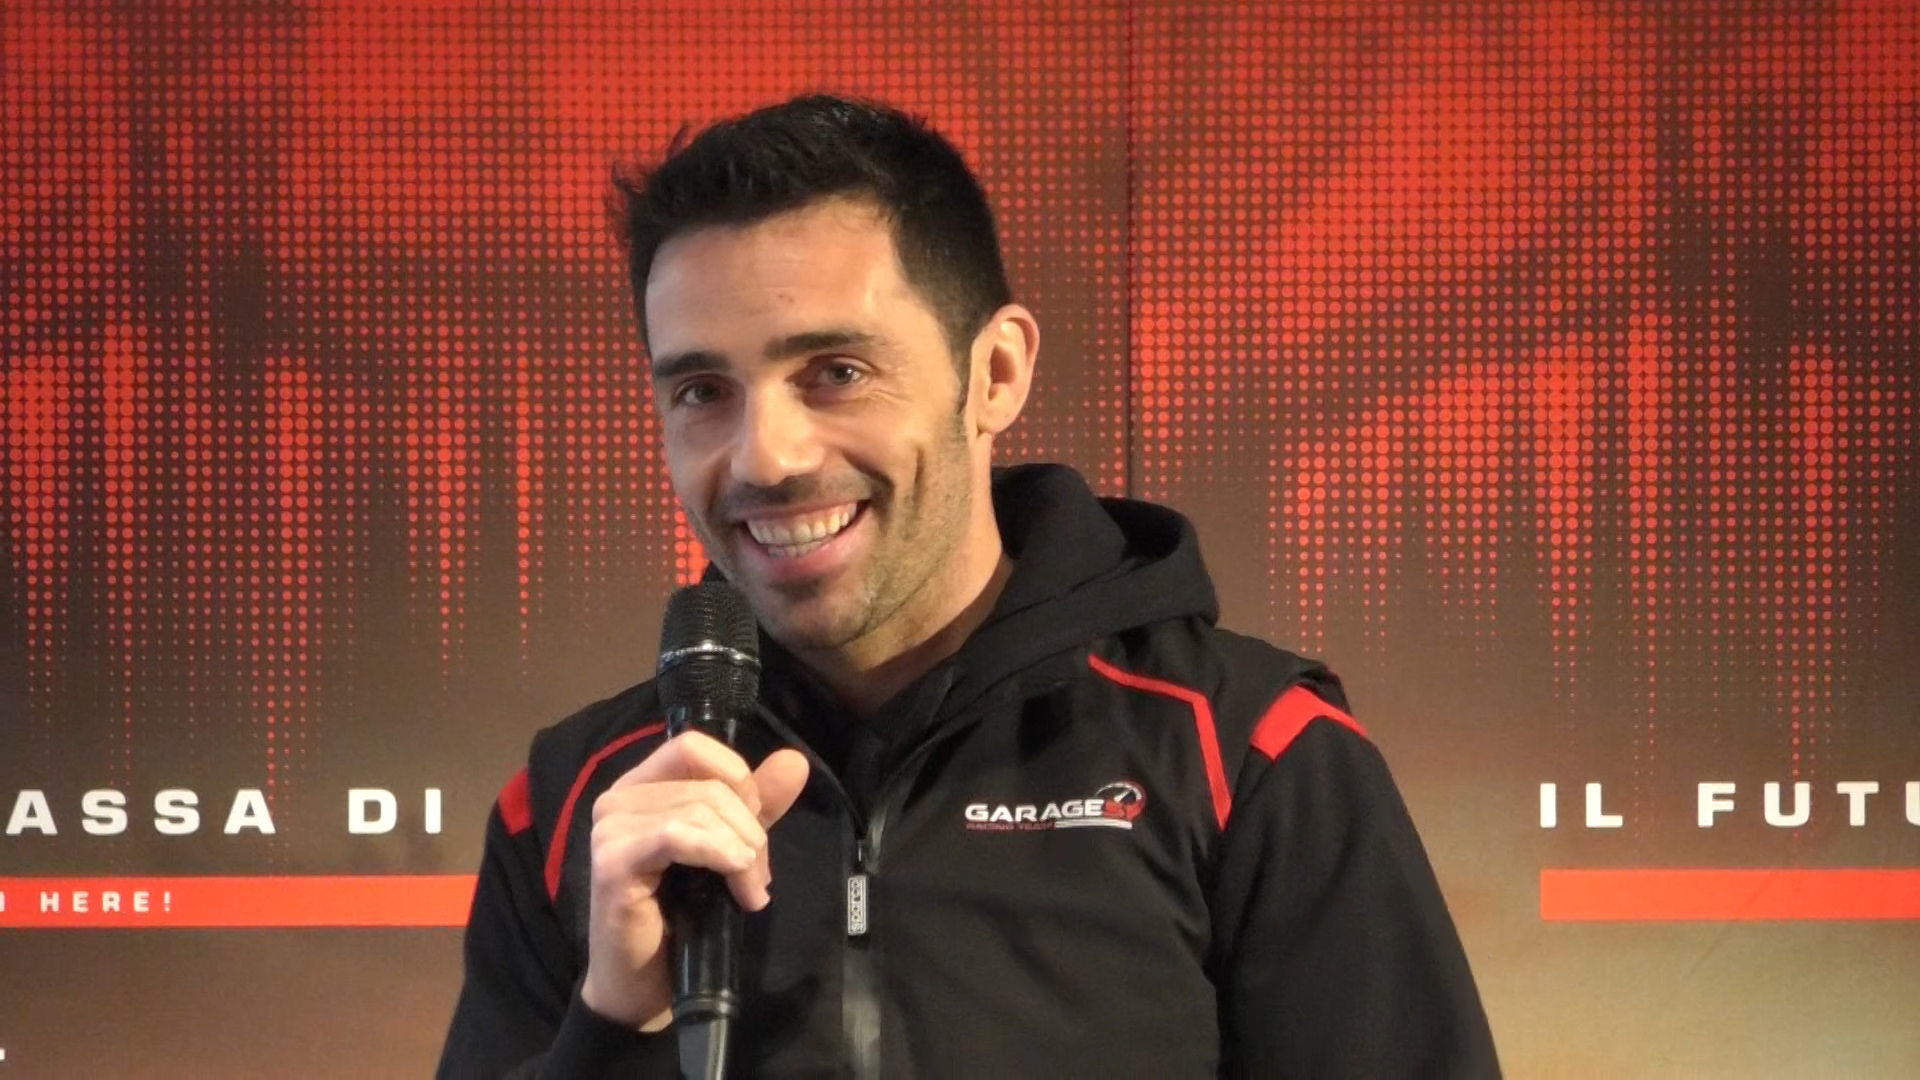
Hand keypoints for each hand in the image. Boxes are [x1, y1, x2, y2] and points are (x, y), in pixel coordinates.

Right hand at [578, 731, 809, 1030]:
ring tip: (749, 891)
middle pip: (707, 784)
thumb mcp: (728, 850)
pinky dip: (717, 854)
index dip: (737, 778)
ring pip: (699, 810)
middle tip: (759, 877)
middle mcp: (618, 798)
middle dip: (749, 829)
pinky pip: (676, 836)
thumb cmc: (680, 916)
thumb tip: (794, 761)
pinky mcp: (612, 861)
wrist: (643, 982)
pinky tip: (735, 883)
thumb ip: (757, 805)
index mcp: (642, 786)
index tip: (755, 826)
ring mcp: (610, 828)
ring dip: (740, 852)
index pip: (693, 746)